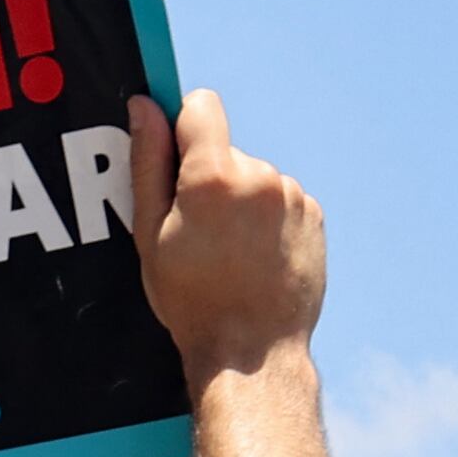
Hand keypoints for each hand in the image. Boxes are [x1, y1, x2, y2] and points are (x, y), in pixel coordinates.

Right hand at [125, 89, 324, 390]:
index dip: (182, 126)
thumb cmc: (192, 300)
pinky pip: (280, 200)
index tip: (175, 156)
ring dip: (240, 201)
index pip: (199, 106)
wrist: (252, 350)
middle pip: (224, 150)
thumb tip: (144, 107)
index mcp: (212, 176)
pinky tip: (255, 258)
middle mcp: (258, 175)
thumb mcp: (151, 235)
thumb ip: (147, 163)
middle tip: (197, 234)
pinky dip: (266, 220)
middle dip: (208, 179)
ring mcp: (290, 194)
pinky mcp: (313, 213)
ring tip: (229, 253)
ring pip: (253, 177)